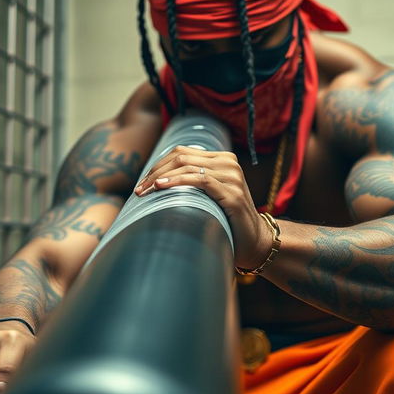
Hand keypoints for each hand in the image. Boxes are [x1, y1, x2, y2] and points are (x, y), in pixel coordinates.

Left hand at [133, 145, 271, 269]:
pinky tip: (162, 187)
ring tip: (145, 192)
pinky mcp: (233, 193)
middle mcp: (229, 162)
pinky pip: (200, 180)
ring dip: (161, 178)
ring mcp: (232, 177)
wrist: (254, 242)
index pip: (182, 152)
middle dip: (155, 172)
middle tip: (139, 190)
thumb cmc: (227, 220)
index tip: (142, 184)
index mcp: (222, 159)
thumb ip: (193, 181)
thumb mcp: (209, 195)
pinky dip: (177, 181)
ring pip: (187, 166)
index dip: (158, 165)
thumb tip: (156, 179)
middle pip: (181, 157)